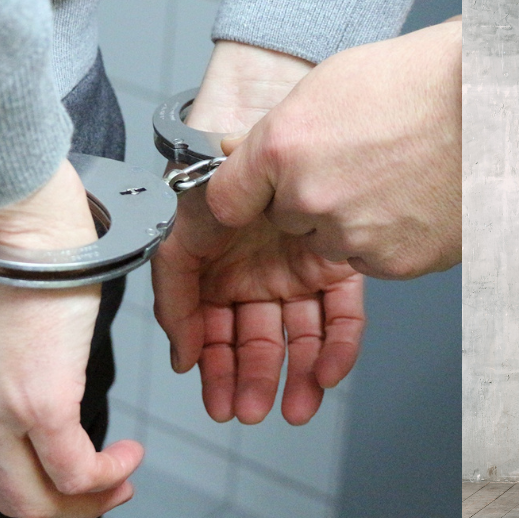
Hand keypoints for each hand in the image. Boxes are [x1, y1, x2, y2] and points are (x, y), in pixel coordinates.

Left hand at [0, 161, 143, 517]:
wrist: (0, 209)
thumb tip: (33, 364)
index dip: (23, 485)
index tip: (60, 472)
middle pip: (5, 499)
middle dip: (62, 504)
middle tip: (102, 487)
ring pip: (38, 500)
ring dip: (89, 498)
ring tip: (121, 474)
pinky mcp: (39, 402)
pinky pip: (77, 471)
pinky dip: (109, 474)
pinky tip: (128, 452)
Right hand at [152, 42, 364, 424]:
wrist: (281, 107)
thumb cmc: (232, 153)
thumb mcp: (190, 214)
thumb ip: (179, 276)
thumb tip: (182, 343)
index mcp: (213, 263)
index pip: (206, 321)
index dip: (204, 356)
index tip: (206, 385)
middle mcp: (252, 270)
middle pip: (249, 336)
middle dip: (246, 378)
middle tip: (245, 410)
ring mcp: (296, 268)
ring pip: (295, 336)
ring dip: (293, 376)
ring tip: (292, 409)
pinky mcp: (338, 265)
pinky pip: (340, 315)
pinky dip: (337, 347)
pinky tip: (328, 373)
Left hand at [205, 19, 461, 279]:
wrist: (490, 104)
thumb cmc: (418, 84)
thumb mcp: (328, 86)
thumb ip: (277, 130)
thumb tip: (237, 151)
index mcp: (282, 148)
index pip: (226, 198)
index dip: (247, 192)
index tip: (256, 192)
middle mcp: (310, 198)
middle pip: (286, 220)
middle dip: (312, 199)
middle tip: (358, 164)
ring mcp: (353, 236)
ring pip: (331, 243)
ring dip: (352, 222)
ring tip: (395, 178)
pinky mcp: (394, 263)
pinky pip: (373, 259)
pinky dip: (390, 238)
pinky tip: (414, 200)